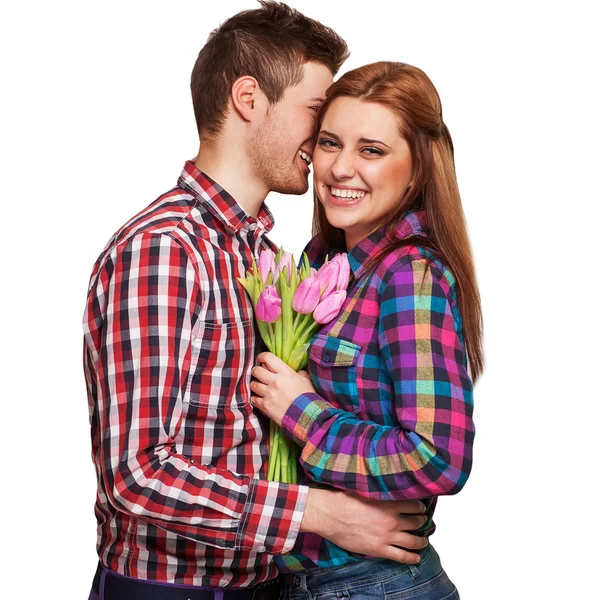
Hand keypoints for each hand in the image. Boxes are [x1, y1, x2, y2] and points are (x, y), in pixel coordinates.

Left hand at [250, 352, 315, 424]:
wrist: (307, 417)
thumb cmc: (308, 398)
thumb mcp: (307, 381)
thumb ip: (301, 373)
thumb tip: (299, 371)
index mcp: (285, 372)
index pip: (268, 358)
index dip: (262, 357)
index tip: (261, 360)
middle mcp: (274, 381)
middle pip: (256, 370)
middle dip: (257, 371)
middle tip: (260, 374)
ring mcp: (268, 393)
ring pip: (253, 384)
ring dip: (256, 385)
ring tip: (260, 388)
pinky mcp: (265, 405)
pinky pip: (253, 399)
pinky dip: (255, 398)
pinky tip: (261, 399)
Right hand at [301, 489, 428, 563]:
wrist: (330, 514)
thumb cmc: (343, 500)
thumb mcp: (364, 489)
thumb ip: (378, 491)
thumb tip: (384, 485)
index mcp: (388, 504)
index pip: (414, 506)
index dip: (420, 507)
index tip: (421, 508)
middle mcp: (391, 521)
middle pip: (416, 523)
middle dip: (422, 522)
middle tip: (423, 522)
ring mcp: (386, 536)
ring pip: (412, 541)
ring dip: (421, 541)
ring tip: (423, 541)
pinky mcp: (379, 549)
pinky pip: (401, 556)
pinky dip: (411, 558)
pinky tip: (416, 557)